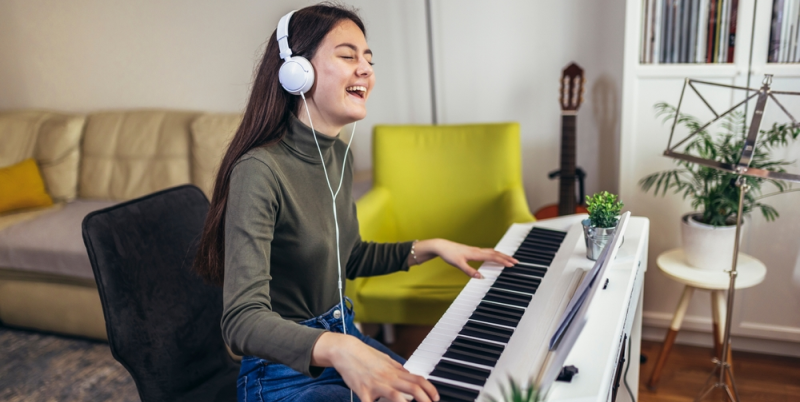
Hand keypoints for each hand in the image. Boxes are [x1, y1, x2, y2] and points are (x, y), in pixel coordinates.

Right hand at [312, 332, 438, 401]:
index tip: (435, 397)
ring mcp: (376, 385)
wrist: (346, 350)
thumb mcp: (385, 359)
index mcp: (394, 371)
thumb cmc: (364, 355)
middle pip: (413, 388)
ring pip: (396, 396)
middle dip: (425, 399)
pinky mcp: (363, 391)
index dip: (430, 389)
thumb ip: (397, 368)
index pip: (418, 379)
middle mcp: (388, 378)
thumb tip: (408, 373)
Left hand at [413, 239, 517, 278]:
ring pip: (492, 252)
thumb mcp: (458, 264)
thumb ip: (469, 271)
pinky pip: (487, 252)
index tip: (512, 264)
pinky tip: (495, 256)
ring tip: (510, 259)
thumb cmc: (450, 254)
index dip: (503, 261)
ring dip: (501, 255)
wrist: (442, 246)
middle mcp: (477, 250)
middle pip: (495, 253)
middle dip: (506, 257)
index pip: (493, 257)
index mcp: (476, 253)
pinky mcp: (473, 251)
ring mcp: (476, 250)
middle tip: (516, 262)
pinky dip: (495, 254)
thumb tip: (480, 277)